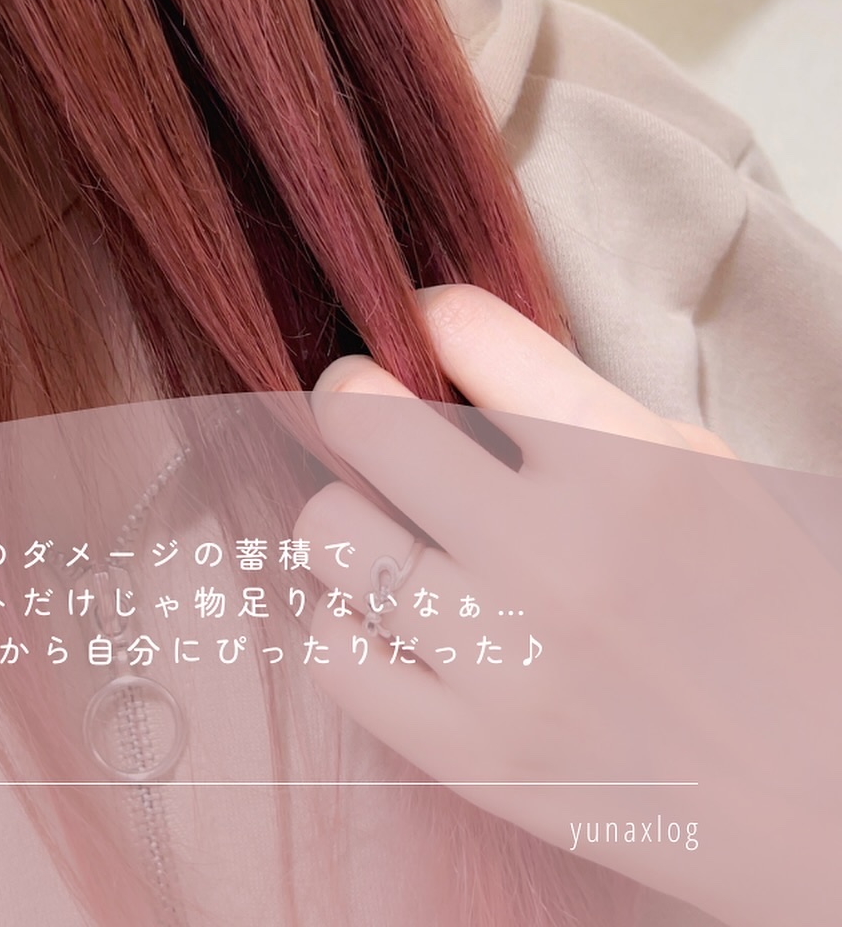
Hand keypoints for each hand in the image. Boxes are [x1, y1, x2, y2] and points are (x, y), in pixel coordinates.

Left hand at [292, 284, 841, 926]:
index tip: (428, 335)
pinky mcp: (471, 756)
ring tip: (392, 529)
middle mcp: (555, 553)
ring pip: (327, 529)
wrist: (826, 801)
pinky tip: (398, 622)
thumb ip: (580, 409)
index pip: (460, 327)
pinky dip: (351, 627)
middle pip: (359, 416)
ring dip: (352, 516)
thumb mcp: (703, 473)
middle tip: (369, 412)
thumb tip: (447, 361)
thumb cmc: (768, 614)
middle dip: (355, 396)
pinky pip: (330, 651)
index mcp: (627, 463)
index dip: (431, 317)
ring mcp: (505, 660)